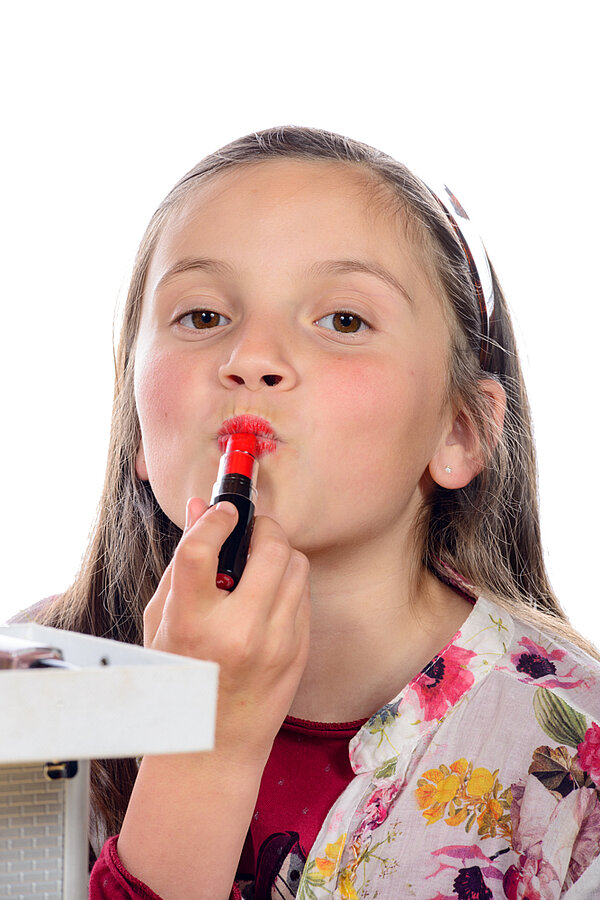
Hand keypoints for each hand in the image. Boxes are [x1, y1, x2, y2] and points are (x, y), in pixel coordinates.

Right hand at [143, 498, 310, 765]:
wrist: (214, 747)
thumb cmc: (179, 683)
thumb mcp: (162, 623)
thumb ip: (182, 564)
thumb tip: (199, 509)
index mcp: (191, 625)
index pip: (202, 551)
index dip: (215, 518)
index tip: (223, 509)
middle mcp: (237, 633)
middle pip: (269, 548)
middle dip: (262, 527)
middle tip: (250, 529)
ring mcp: (276, 644)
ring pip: (296, 564)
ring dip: (279, 553)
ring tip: (257, 565)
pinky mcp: (299, 651)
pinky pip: (304, 593)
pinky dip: (287, 584)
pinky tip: (267, 597)